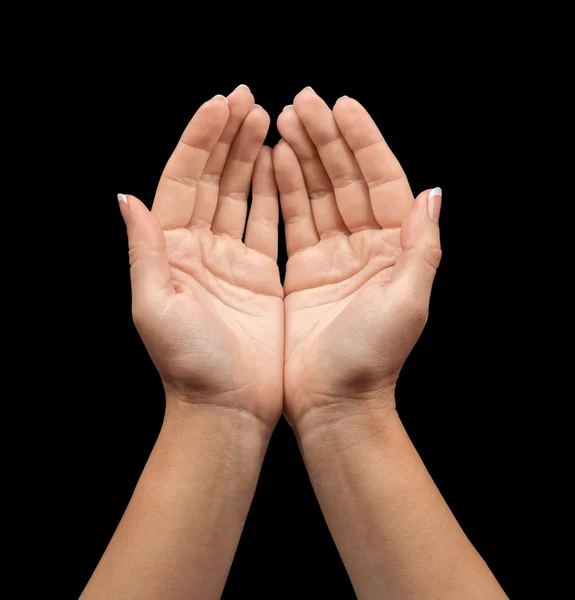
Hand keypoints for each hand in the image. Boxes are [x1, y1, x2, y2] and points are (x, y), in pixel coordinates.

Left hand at [119, 87, 282, 427]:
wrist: (229, 407)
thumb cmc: (190, 365)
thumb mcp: (155, 306)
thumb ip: (144, 251)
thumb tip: (126, 198)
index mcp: (170, 251)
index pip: (182, 181)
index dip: (199, 140)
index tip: (219, 104)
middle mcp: (197, 249)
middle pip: (211, 179)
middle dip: (227, 137)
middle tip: (248, 98)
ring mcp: (229, 259)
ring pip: (239, 194)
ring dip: (249, 156)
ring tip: (265, 118)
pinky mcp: (259, 275)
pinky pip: (264, 222)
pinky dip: (271, 192)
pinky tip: (278, 163)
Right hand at [274, 88, 441, 427]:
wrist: (331, 402)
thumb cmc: (370, 360)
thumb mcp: (407, 303)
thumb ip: (422, 248)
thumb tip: (433, 193)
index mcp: (393, 250)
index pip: (382, 180)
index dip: (364, 141)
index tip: (343, 106)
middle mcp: (365, 247)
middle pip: (346, 179)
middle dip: (327, 138)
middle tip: (303, 101)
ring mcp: (333, 256)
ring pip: (318, 193)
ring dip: (303, 155)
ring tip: (284, 118)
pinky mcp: (304, 271)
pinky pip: (294, 220)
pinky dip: (284, 189)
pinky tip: (273, 160)